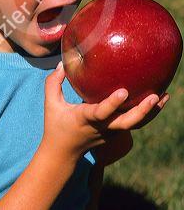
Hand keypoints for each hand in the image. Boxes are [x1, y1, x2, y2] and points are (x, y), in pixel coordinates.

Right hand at [41, 62, 169, 163]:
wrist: (63, 153)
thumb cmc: (56, 125)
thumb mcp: (50, 104)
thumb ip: (53, 83)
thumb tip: (62, 63)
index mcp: (86, 119)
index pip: (101, 112)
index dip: (113, 103)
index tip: (124, 91)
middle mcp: (102, 127)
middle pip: (127, 122)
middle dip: (143, 111)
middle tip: (156, 96)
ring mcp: (111, 132)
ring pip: (135, 124)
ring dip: (152, 112)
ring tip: (165, 96)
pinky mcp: (116, 133)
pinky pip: (134, 123)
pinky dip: (147, 114)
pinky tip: (158, 100)